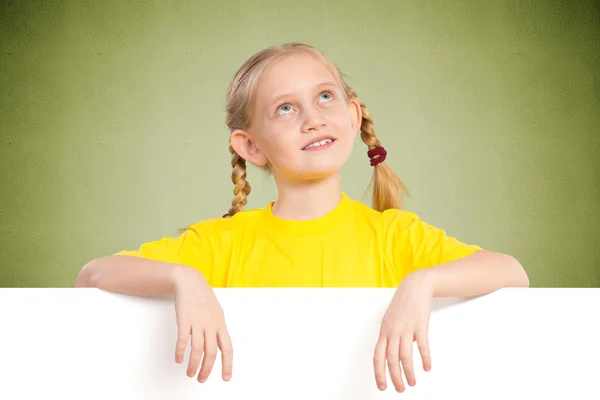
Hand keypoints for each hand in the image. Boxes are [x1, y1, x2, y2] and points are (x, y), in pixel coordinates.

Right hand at [172, 266, 232, 382]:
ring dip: (193, 364)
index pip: (227, 348)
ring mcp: (198, 322)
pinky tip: (179, 359)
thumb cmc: (202, 298)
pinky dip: (181, 352)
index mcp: (220, 324)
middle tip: (201, 379)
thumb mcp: (216, 313)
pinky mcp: (184, 319)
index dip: (228, 364)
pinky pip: (183, 340)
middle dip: (207, 369)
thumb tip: (221, 346)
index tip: (226, 378)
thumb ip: (218, 329)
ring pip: (198, 349)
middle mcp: (211, 325)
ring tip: (189, 373)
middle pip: (211, 353)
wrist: (189, 281)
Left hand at [374, 270, 433, 391]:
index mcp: (384, 331)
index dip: (379, 372)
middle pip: (390, 359)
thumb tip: (393, 354)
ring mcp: (406, 328)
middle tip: (400, 389)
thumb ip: (390, 337)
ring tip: (412, 383)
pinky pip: (422, 345)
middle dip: (394, 377)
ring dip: (408, 372)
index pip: (378, 356)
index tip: (382, 386)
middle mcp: (393, 331)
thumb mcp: (391, 320)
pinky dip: (425, 358)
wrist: (415, 286)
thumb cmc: (403, 304)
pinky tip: (427, 367)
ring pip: (404, 355)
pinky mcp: (420, 324)